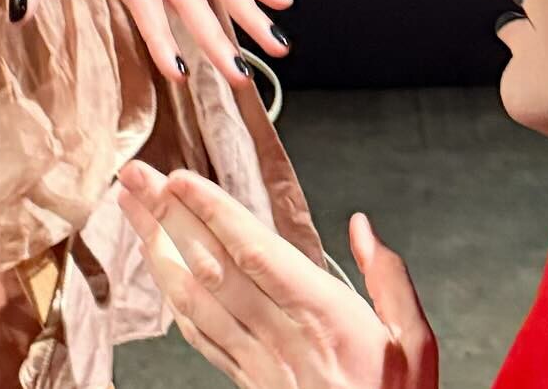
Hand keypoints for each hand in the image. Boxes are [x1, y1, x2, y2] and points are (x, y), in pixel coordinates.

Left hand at [115, 161, 437, 388]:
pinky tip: (159, 274)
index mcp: (321, 315)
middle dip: (168, 217)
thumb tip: (363, 228)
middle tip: (135, 178)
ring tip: (131, 211)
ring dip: (157, 251)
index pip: (254, 253)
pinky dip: (174, 298)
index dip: (212, 213)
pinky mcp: (248, 382)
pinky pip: (200, 337)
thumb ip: (389, 278)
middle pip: (211, 267)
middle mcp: (280, 337)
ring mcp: (258, 363)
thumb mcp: (415, 342)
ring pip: (194, 300)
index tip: (179, 179)